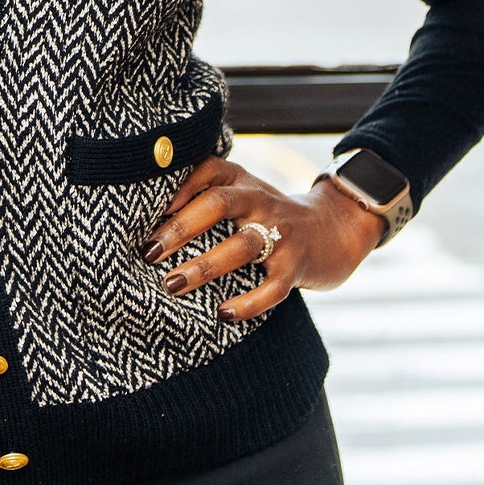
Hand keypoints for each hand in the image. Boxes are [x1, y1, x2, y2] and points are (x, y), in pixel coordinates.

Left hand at [139, 155, 385, 321]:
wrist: (335, 228)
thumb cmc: (269, 214)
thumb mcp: (243, 193)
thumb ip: (206, 195)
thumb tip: (151, 218)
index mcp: (241, 181)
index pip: (208, 171)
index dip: (178, 187)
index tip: (148, 209)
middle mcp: (260, 201)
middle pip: (219, 204)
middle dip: (181, 228)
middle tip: (149, 251)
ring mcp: (281, 234)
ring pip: (242, 245)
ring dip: (205, 265)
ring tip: (172, 284)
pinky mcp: (297, 268)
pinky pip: (273, 287)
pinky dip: (248, 302)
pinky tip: (223, 313)